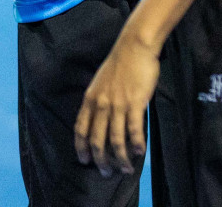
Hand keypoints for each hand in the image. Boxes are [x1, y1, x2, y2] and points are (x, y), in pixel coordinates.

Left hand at [74, 36, 156, 176]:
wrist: (134, 47)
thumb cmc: (120, 63)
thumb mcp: (100, 82)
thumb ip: (98, 100)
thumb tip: (101, 118)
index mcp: (90, 99)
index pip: (81, 129)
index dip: (81, 148)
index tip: (84, 160)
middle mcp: (101, 104)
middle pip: (97, 140)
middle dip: (101, 161)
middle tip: (106, 173)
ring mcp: (118, 105)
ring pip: (116, 140)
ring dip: (121, 158)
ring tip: (126, 169)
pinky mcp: (135, 103)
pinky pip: (134, 130)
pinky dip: (136, 144)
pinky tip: (140, 152)